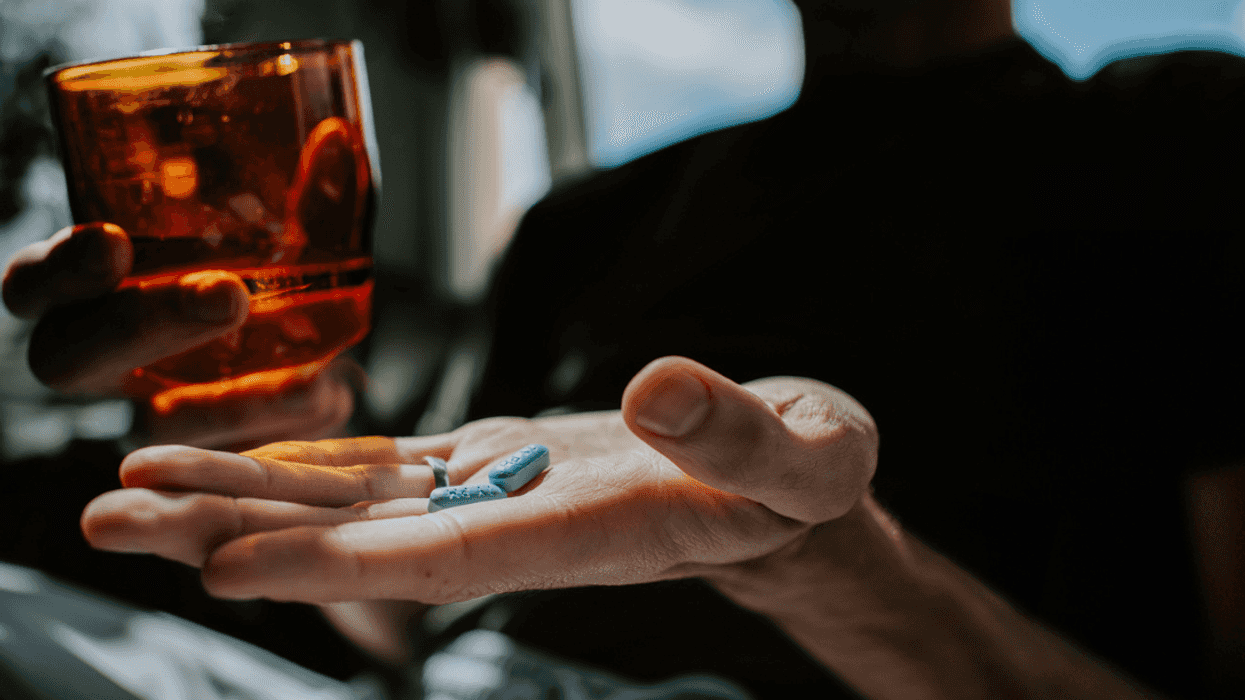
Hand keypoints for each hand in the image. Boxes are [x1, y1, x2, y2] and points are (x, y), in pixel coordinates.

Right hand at [2, 223, 356, 448]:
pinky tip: (332, 396)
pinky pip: (231, 458)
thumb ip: (305, 200)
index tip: (111, 241)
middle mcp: (104, 359)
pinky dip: (289, 426)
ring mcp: (150, 413)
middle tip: (226, 294)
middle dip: (140, 324)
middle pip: (71, 358)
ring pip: (155, 425)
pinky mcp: (208, 455)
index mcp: (92, 292)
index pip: (34, 286)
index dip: (57, 270)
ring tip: (309, 376)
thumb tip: (335, 143)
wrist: (318, 355)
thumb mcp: (287, 236)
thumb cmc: (270, 279)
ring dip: (227, 402)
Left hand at [80, 356, 877, 604]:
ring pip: (356, 501)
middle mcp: (521, 523)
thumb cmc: (806, 476)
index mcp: (589, 531)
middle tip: (115, 516)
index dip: (336, 567)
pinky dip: (312, 464)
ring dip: (248, 494)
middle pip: (364, 540)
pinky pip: (389, 467)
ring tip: (140, 481)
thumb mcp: (807, 451)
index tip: (224, 570)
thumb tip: (662, 390)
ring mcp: (501, 493)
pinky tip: (247, 460)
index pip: (448, 558)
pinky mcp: (500, 462)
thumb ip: (743, 434)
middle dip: (240, 533)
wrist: (786, 487)